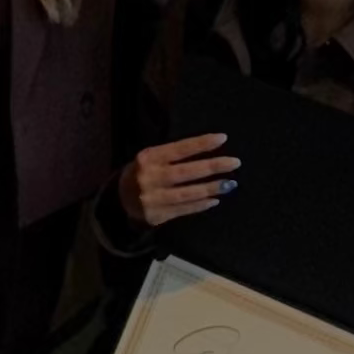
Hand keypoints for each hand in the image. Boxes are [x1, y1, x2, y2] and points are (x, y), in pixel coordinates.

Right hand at [118, 132, 237, 227]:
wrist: (118, 200)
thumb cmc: (141, 173)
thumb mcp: (150, 158)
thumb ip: (172, 156)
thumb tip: (207, 153)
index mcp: (148, 158)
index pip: (179, 149)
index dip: (201, 144)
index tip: (222, 139)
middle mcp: (150, 177)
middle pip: (186, 172)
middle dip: (212, 166)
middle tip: (235, 162)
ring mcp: (153, 198)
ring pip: (187, 193)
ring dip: (211, 188)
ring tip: (230, 184)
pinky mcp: (157, 215)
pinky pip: (184, 209)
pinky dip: (200, 205)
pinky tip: (215, 200)